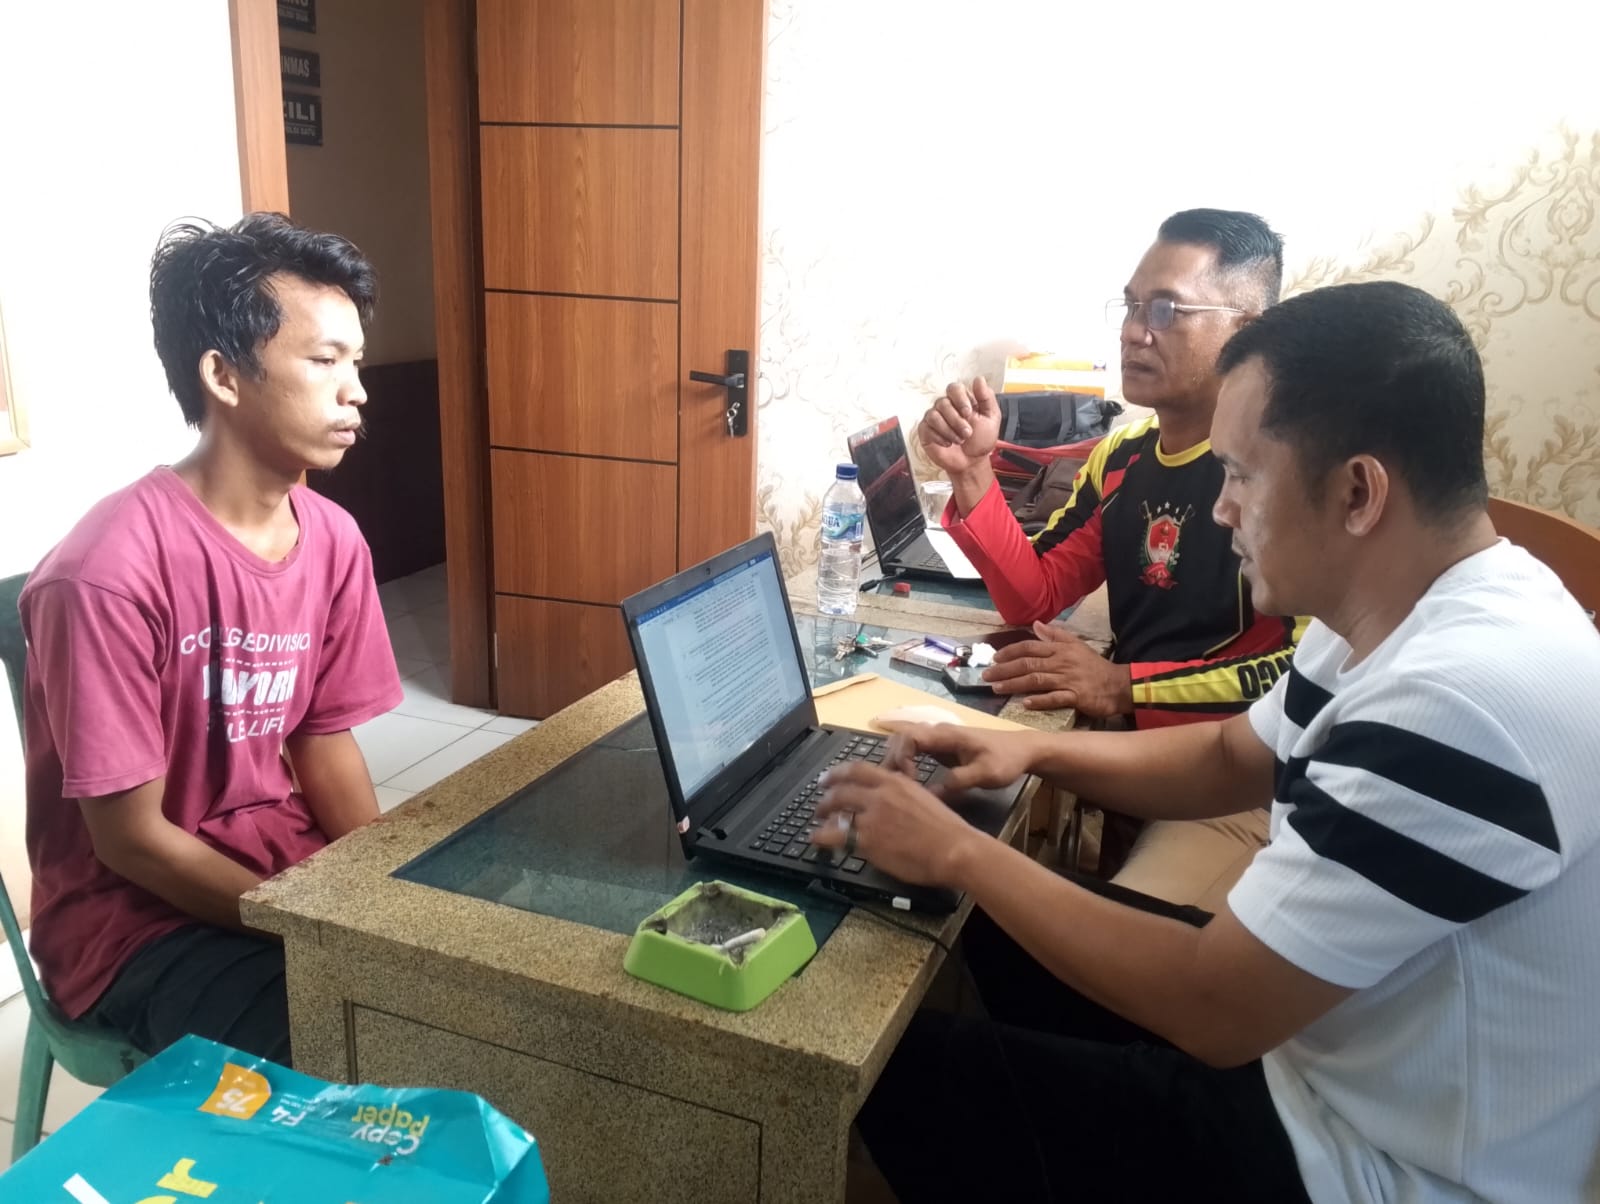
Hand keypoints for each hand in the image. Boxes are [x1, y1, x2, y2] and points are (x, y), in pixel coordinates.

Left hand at [814, 761, 985, 886]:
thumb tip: (885, 800)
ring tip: (817, 821)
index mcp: (895, 782)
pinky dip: (822, 837)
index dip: (837, 772)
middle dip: (826, 795)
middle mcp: (880, 795)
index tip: (828, 777)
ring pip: (837, 811)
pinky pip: (837, 836)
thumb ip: (901, 794)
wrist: (953, 849)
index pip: (857, 769)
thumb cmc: (946, 827)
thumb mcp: (921, 797)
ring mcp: (872, 818)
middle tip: (820, 803)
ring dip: (823, 814)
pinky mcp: (868, 840)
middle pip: (842, 789)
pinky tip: (816, 840)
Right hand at [879, 722, 1038, 794]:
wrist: (1022, 750)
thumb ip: (959, 782)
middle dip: (892, 760)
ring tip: (895, 785)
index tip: (909, 780)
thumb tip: (930, 795)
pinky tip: (905, 781)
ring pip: (904, 742)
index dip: (902, 757)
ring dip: (895, 761)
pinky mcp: (939, 748)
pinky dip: (904, 762)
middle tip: (894, 785)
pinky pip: (913, 750)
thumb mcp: (986, 774)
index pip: (910, 737)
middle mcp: (937, 732)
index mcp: (946, 734)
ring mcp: (937, 739)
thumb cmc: (1006, 759)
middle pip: (900, 737)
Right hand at [916, 378, 1001, 478]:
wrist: (972, 462)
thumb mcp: (991, 418)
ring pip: (933, 414)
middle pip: (943, 402)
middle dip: (956, 420)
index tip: (968, 413)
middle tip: (967, 433)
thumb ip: (986, 397)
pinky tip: (948, 444)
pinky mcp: (926, 431)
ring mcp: (934, 418)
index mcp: (962, 400)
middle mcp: (946, 407)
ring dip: (949, 430)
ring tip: (959, 440)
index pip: (954, 388)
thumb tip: (979, 379)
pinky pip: (926, 427)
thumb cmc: (981, 440)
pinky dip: (939, 437)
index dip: (960, 399)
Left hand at [983, 622, 1132, 715]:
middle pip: (1028, 664)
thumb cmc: (1094, 666)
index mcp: (1060, 650)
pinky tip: (1025, 703)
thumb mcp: (1076, 645)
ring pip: (1037, 680)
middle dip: (1004, 669)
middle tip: (986, 676)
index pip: (1030, 646)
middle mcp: (1061, 663)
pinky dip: (1040, 701)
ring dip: (1015, 684)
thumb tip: (1036, 624)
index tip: (994, 658)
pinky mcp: (1076, 697)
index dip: (1010, 651)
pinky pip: (1055, 699)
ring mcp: (1068, 680)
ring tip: (996, 688)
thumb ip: (1055, 635)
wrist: (1118, 685)